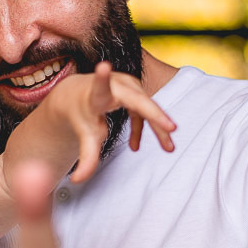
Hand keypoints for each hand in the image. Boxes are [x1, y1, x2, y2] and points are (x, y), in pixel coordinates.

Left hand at [50, 62, 176, 182]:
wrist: (78, 95)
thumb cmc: (81, 113)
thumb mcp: (83, 134)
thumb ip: (85, 157)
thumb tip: (76, 181)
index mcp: (96, 95)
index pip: (99, 88)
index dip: (102, 79)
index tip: (102, 67)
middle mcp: (114, 86)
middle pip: (137, 102)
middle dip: (154, 115)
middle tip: (171, 128)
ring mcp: (127, 86)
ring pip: (147, 107)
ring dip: (158, 127)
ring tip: (169, 147)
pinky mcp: (135, 91)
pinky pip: (145, 110)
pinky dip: (146, 127)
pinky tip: (137, 146)